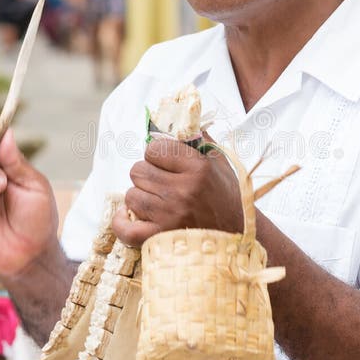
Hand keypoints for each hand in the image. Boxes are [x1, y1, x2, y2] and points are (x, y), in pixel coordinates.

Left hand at [112, 136, 243, 247]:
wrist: (237, 236)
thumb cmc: (227, 197)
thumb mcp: (220, 163)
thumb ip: (199, 140)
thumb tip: (177, 121)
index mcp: (198, 169)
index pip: (153, 149)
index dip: (156, 154)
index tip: (164, 163)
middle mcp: (183, 191)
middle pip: (138, 171)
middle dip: (147, 175)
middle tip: (161, 184)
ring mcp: (170, 216)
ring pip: (131, 196)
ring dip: (140, 198)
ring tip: (156, 203)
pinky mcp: (161, 238)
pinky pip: (125, 229)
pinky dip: (122, 222)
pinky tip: (128, 216)